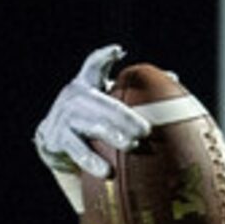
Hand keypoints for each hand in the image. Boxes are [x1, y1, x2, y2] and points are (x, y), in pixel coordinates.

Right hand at [34, 43, 152, 203]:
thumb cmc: (89, 119)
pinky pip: (77, 151)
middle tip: (146, 130)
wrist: (52, 143)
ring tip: (132, 145)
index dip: (104, 58)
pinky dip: (92, 161)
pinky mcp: (57, 139)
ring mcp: (62, 118)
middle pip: (101, 104)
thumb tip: (172, 77)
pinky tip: (107, 172)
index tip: (117, 51)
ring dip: (111, 135)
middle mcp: (72, 99)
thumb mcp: (104, 102)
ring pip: (90, 126)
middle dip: (124, 116)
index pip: (93, 67)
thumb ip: (131, 90)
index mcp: (85, 86)